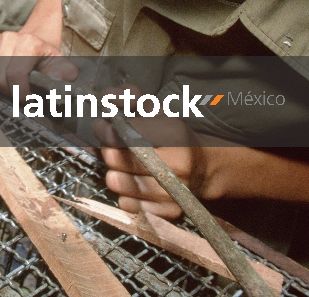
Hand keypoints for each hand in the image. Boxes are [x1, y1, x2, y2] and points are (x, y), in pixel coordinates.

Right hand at [0, 31, 77, 93]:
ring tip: (11, 88)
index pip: (15, 75)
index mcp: (29, 43)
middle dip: (9, 93)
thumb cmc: (45, 55)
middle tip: (19, 96)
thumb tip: (67, 82)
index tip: (29, 101)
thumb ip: (64, 73)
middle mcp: (8, 38)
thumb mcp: (58, 63)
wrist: (35, 37)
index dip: (20, 94)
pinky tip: (2, 81)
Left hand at [93, 103, 213, 218]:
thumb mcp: (158, 110)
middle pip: (114, 158)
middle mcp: (174, 166)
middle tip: (113, 145)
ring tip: (123, 164)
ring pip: (116, 182)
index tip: (102, 125)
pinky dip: (125, 193)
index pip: (122, 134)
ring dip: (114, 171)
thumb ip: (131, 97)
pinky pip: (126, 204)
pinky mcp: (166, 213)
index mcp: (172, 135)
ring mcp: (170, 193)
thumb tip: (107, 96)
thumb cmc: (175, 136)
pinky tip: (135, 182)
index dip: (105, 129)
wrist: (205, 170)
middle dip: (108, 149)